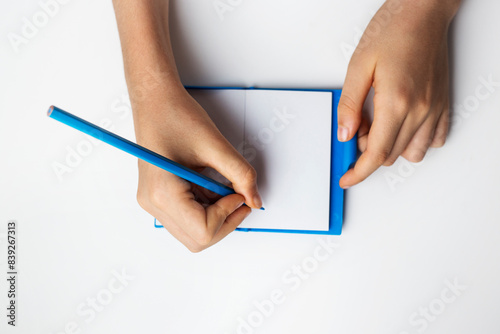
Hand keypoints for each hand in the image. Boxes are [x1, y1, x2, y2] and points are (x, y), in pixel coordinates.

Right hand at [134, 86, 261, 251]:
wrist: (154, 100)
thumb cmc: (176, 115)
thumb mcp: (215, 145)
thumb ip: (240, 175)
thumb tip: (255, 200)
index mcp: (162, 193)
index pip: (203, 231)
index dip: (228, 216)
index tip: (239, 195)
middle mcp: (153, 203)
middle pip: (198, 239)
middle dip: (225, 222)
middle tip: (239, 197)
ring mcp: (153, 202)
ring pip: (193, 232)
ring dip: (216, 216)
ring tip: (223, 187)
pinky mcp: (158, 197)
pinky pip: (187, 217)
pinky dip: (206, 208)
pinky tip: (211, 185)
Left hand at [337, 0, 460, 187]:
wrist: (423, 12)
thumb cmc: (392, 31)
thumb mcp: (358, 66)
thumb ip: (349, 104)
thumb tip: (345, 134)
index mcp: (396, 102)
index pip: (376, 154)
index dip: (358, 172)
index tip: (347, 178)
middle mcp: (420, 110)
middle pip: (391, 155)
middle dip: (367, 152)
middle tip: (356, 127)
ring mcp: (435, 109)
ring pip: (412, 152)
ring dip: (390, 149)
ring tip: (377, 125)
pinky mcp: (443, 104)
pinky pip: (434, 139)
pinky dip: (414, 141)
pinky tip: (400, 125)